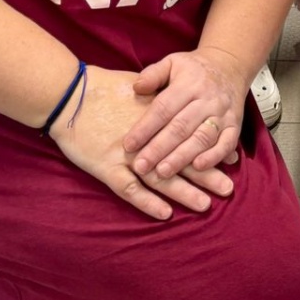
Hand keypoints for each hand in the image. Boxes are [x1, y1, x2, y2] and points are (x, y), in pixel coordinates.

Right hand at [48, 64, 234, 220]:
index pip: (189, 135)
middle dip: (205, 174)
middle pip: (181, 158)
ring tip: (205, 204)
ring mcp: (126, 155)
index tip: (231, 158)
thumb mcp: (139, 84)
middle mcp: (146, 138)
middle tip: (228, 188)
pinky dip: (147, 202)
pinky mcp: (106, 168)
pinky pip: (130, 189)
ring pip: (161, 178)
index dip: (209, 147)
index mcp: (155, 116)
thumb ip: (162, 95)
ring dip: (183, 192)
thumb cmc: (103, 87)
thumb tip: (184, 100)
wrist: (68, 94)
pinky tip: (165, 214)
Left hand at [125, 47, 249, 178]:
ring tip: (162, 173)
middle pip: (180, 127)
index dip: (145, 128)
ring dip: (182, 157)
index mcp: (188, 83)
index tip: (128, 145)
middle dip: (159, 149)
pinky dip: (214, 157)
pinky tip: (198, 168)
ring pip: (202, 138)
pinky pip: (227, 143)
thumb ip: (153, 74)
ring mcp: (223, 113)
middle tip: (141, 166)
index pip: (163, 108)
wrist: (230, 65)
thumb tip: (136, 88)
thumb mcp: (172, 62)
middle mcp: (207, 99)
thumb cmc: (193, 69)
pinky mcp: (235, 126)